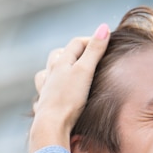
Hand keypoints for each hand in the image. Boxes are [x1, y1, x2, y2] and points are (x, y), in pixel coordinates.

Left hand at [29, 23, 109, 152]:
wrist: (52, 125)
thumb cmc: (69, 98)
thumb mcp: (86, 71)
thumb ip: (95, 50)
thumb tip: (104, 27)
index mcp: (60, 62)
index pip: (77, 43)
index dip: (92, 40)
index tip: (107, 42)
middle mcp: (51, 72)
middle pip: (60, 54)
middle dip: (75, 51)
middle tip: (91, 54)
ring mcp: (46, 88)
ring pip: (49, 71)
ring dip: (59, 67)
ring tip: (69, 70)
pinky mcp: (46, 104)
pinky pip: (45, 90)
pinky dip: (51, 87)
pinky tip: (56, 92)